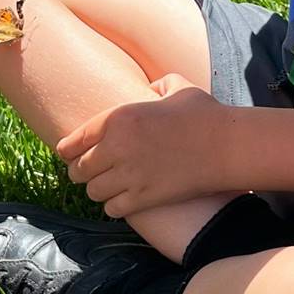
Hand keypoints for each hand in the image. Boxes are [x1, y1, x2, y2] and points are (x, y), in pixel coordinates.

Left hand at [58, 74, 236, 217]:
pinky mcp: (144, 198)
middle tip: (89, 173)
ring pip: (92, 191)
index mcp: (119, 117)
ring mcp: (130, 175)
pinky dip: (114, 205)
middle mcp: (118, 147)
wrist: (227, 145)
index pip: (74, 140)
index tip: (68, 154)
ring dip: (98, 190)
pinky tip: (123, 200)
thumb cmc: (205, 114)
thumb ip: (157, 85)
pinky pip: (112, 208)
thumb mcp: (178, 87)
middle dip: (81, 171)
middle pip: (78, 169)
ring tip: (107, 187)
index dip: (67, 150)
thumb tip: (150, 89)